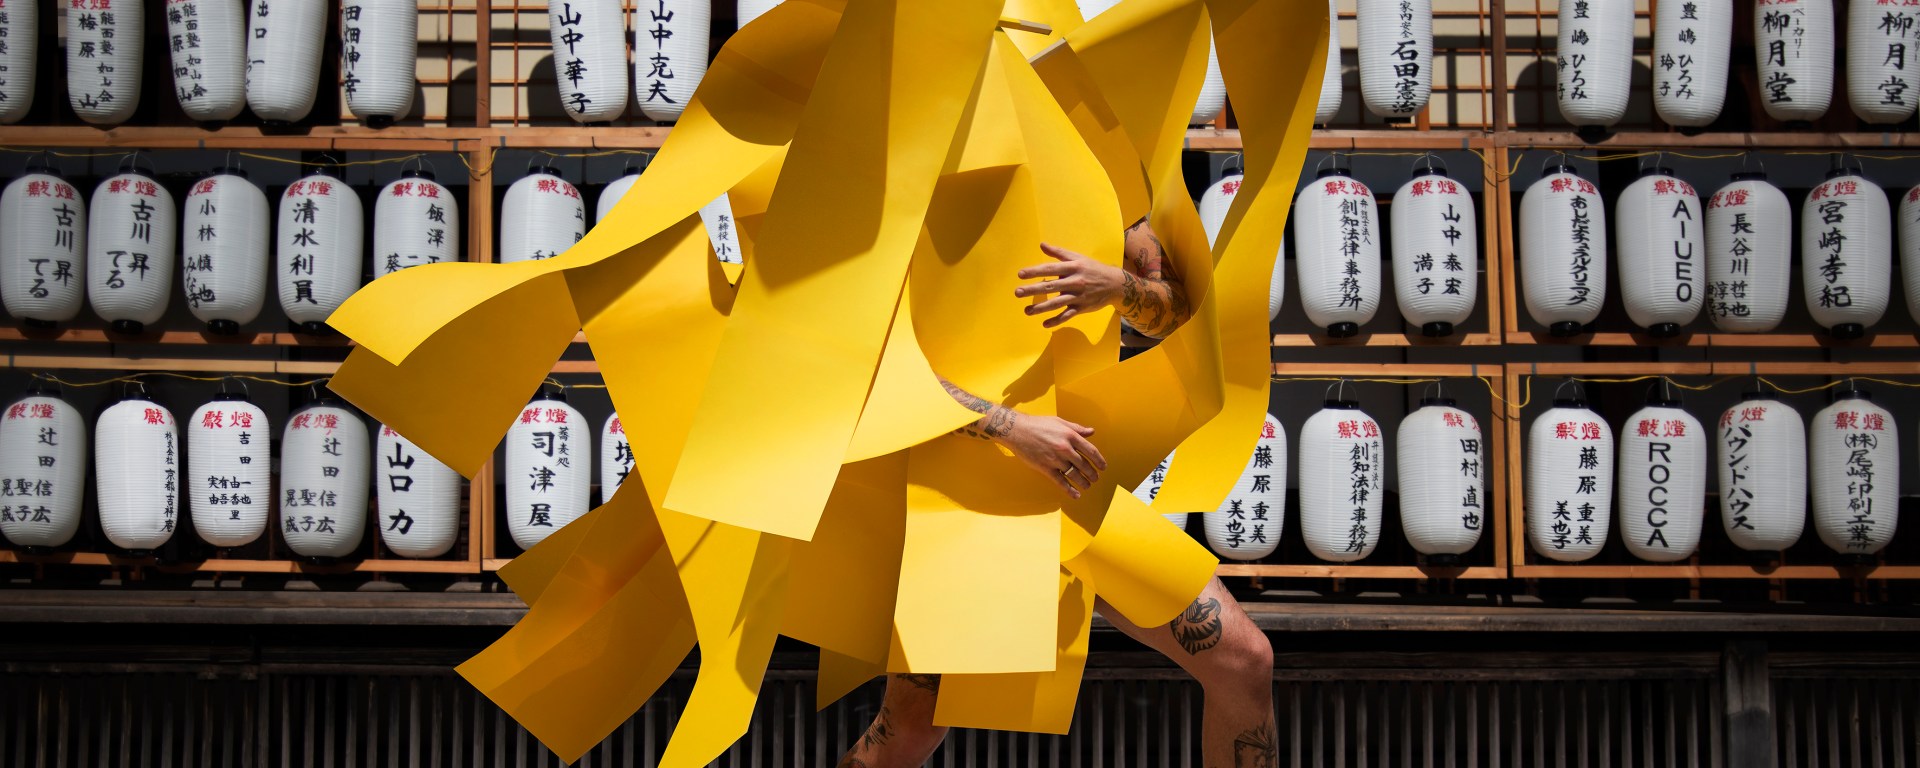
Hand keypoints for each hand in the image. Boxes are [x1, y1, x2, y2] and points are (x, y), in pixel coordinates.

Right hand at [994, 413, 1106, 498]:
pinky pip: (1061, 481)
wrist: (1017, 430)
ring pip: (1074, 474)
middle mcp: (1065, 448)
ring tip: (1088, 485)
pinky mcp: (1046, 468)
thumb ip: (1077, 428)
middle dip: (1092, 473)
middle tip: (1095, 478)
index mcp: (1070, 436)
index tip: (1103, 467)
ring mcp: (1055, 459)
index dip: (1099, 460)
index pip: (1091, 451)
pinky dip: (1070, 490)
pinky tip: (1076, 495)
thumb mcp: (1059, 422)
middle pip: (1084, 465)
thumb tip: (1091, 431)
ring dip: (1084, 482)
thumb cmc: (1038, 424)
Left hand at [1013, 243, 1127, 328]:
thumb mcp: (1078, 258)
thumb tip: (1042, 245)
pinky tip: (1045, 325)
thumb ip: (1059, 253)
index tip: (1020, 274)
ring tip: (1026, 311)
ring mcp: (1078, 296)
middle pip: (1051, 287)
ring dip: (1041, 308)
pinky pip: (1067, 315)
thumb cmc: (1093, 268)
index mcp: (1073, 267)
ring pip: (1057, 303)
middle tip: (1017, 292)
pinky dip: (1057, 321)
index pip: (1050, 269)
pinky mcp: (1082, 308)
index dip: (1035, 271)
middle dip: (1033, 290)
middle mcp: (1075, 282)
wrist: (1115, 284)